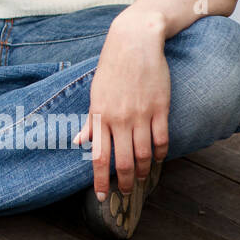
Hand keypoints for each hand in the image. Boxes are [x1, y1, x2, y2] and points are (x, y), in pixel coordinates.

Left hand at [73, 11, 169, 198]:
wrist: (134, 43)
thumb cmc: (112, 68)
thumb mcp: (95, 93)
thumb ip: (90, 121)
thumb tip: (78, 142)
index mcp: (100, 115)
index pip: (99, 156)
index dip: (100, 180)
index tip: (102, 197)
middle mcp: (119, 119)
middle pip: (124, 162)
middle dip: (125, 182)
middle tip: (126, 193)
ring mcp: (141, 114)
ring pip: (144, 155)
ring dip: (144, 172)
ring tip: (142, 179)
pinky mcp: (160, 108)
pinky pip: (161, 140)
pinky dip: (160, 154)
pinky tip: (158, 159)